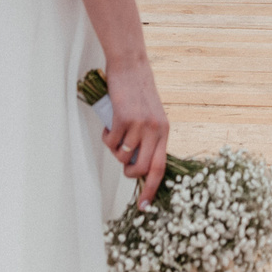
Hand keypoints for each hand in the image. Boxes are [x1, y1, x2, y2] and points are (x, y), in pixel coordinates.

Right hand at [100, 58, 170, 206]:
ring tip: (115, 134)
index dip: (152, 190)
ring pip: (123, 155)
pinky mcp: (123, 117)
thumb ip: (148, 138)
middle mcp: (155, 130)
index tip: (144, 206)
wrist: (130, 65)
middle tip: (122, 162)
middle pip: (142, 168)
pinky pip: (111, 141)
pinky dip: (107, 136)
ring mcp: (140, 124)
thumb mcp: (151, 116)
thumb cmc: (137, 91)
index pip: (161, 168)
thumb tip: (136, 162)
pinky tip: (109, 124)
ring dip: (115, 150)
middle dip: (129, 172)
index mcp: (165, 131)